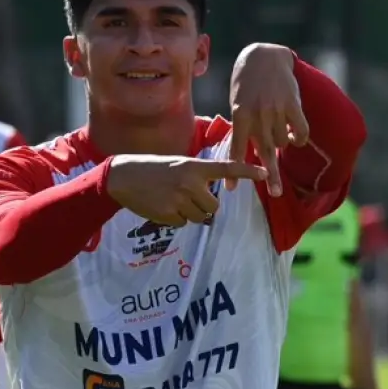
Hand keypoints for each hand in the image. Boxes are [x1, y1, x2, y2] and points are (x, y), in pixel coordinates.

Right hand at [107, 155, 268, 227]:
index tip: (265, 173)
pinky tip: (162, 206)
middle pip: (213, 206)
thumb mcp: (177, 164)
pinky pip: (182, 223)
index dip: (247, 172)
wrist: (122, 176)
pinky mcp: (168, 214)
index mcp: (193, 166)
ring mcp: (179, 200)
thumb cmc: (152, 169)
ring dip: (189, 212)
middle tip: (186, 196)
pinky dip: (175, 219)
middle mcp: (189, 183)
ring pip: (199, 217)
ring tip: (171, 199)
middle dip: (203, 205)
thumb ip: (196, 177)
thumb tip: (210, 203)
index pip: (226, 169)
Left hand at [228, 43, 309, 196]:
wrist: (264, 57)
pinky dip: (299, 138)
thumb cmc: (246, 84)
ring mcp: (276, 110)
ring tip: (280, 133)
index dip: (234, 170)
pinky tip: (296, 136)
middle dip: (270, 175)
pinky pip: (301, 131)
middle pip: (265, 153)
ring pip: (283, 142)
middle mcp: (258, 115)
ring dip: (282, 143)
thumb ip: (243, 127)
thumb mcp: (237, 104)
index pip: (236, 149)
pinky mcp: (292, 105)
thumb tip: (248, 153)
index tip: (231, 188)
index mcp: (240, 116)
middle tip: (276, 193)